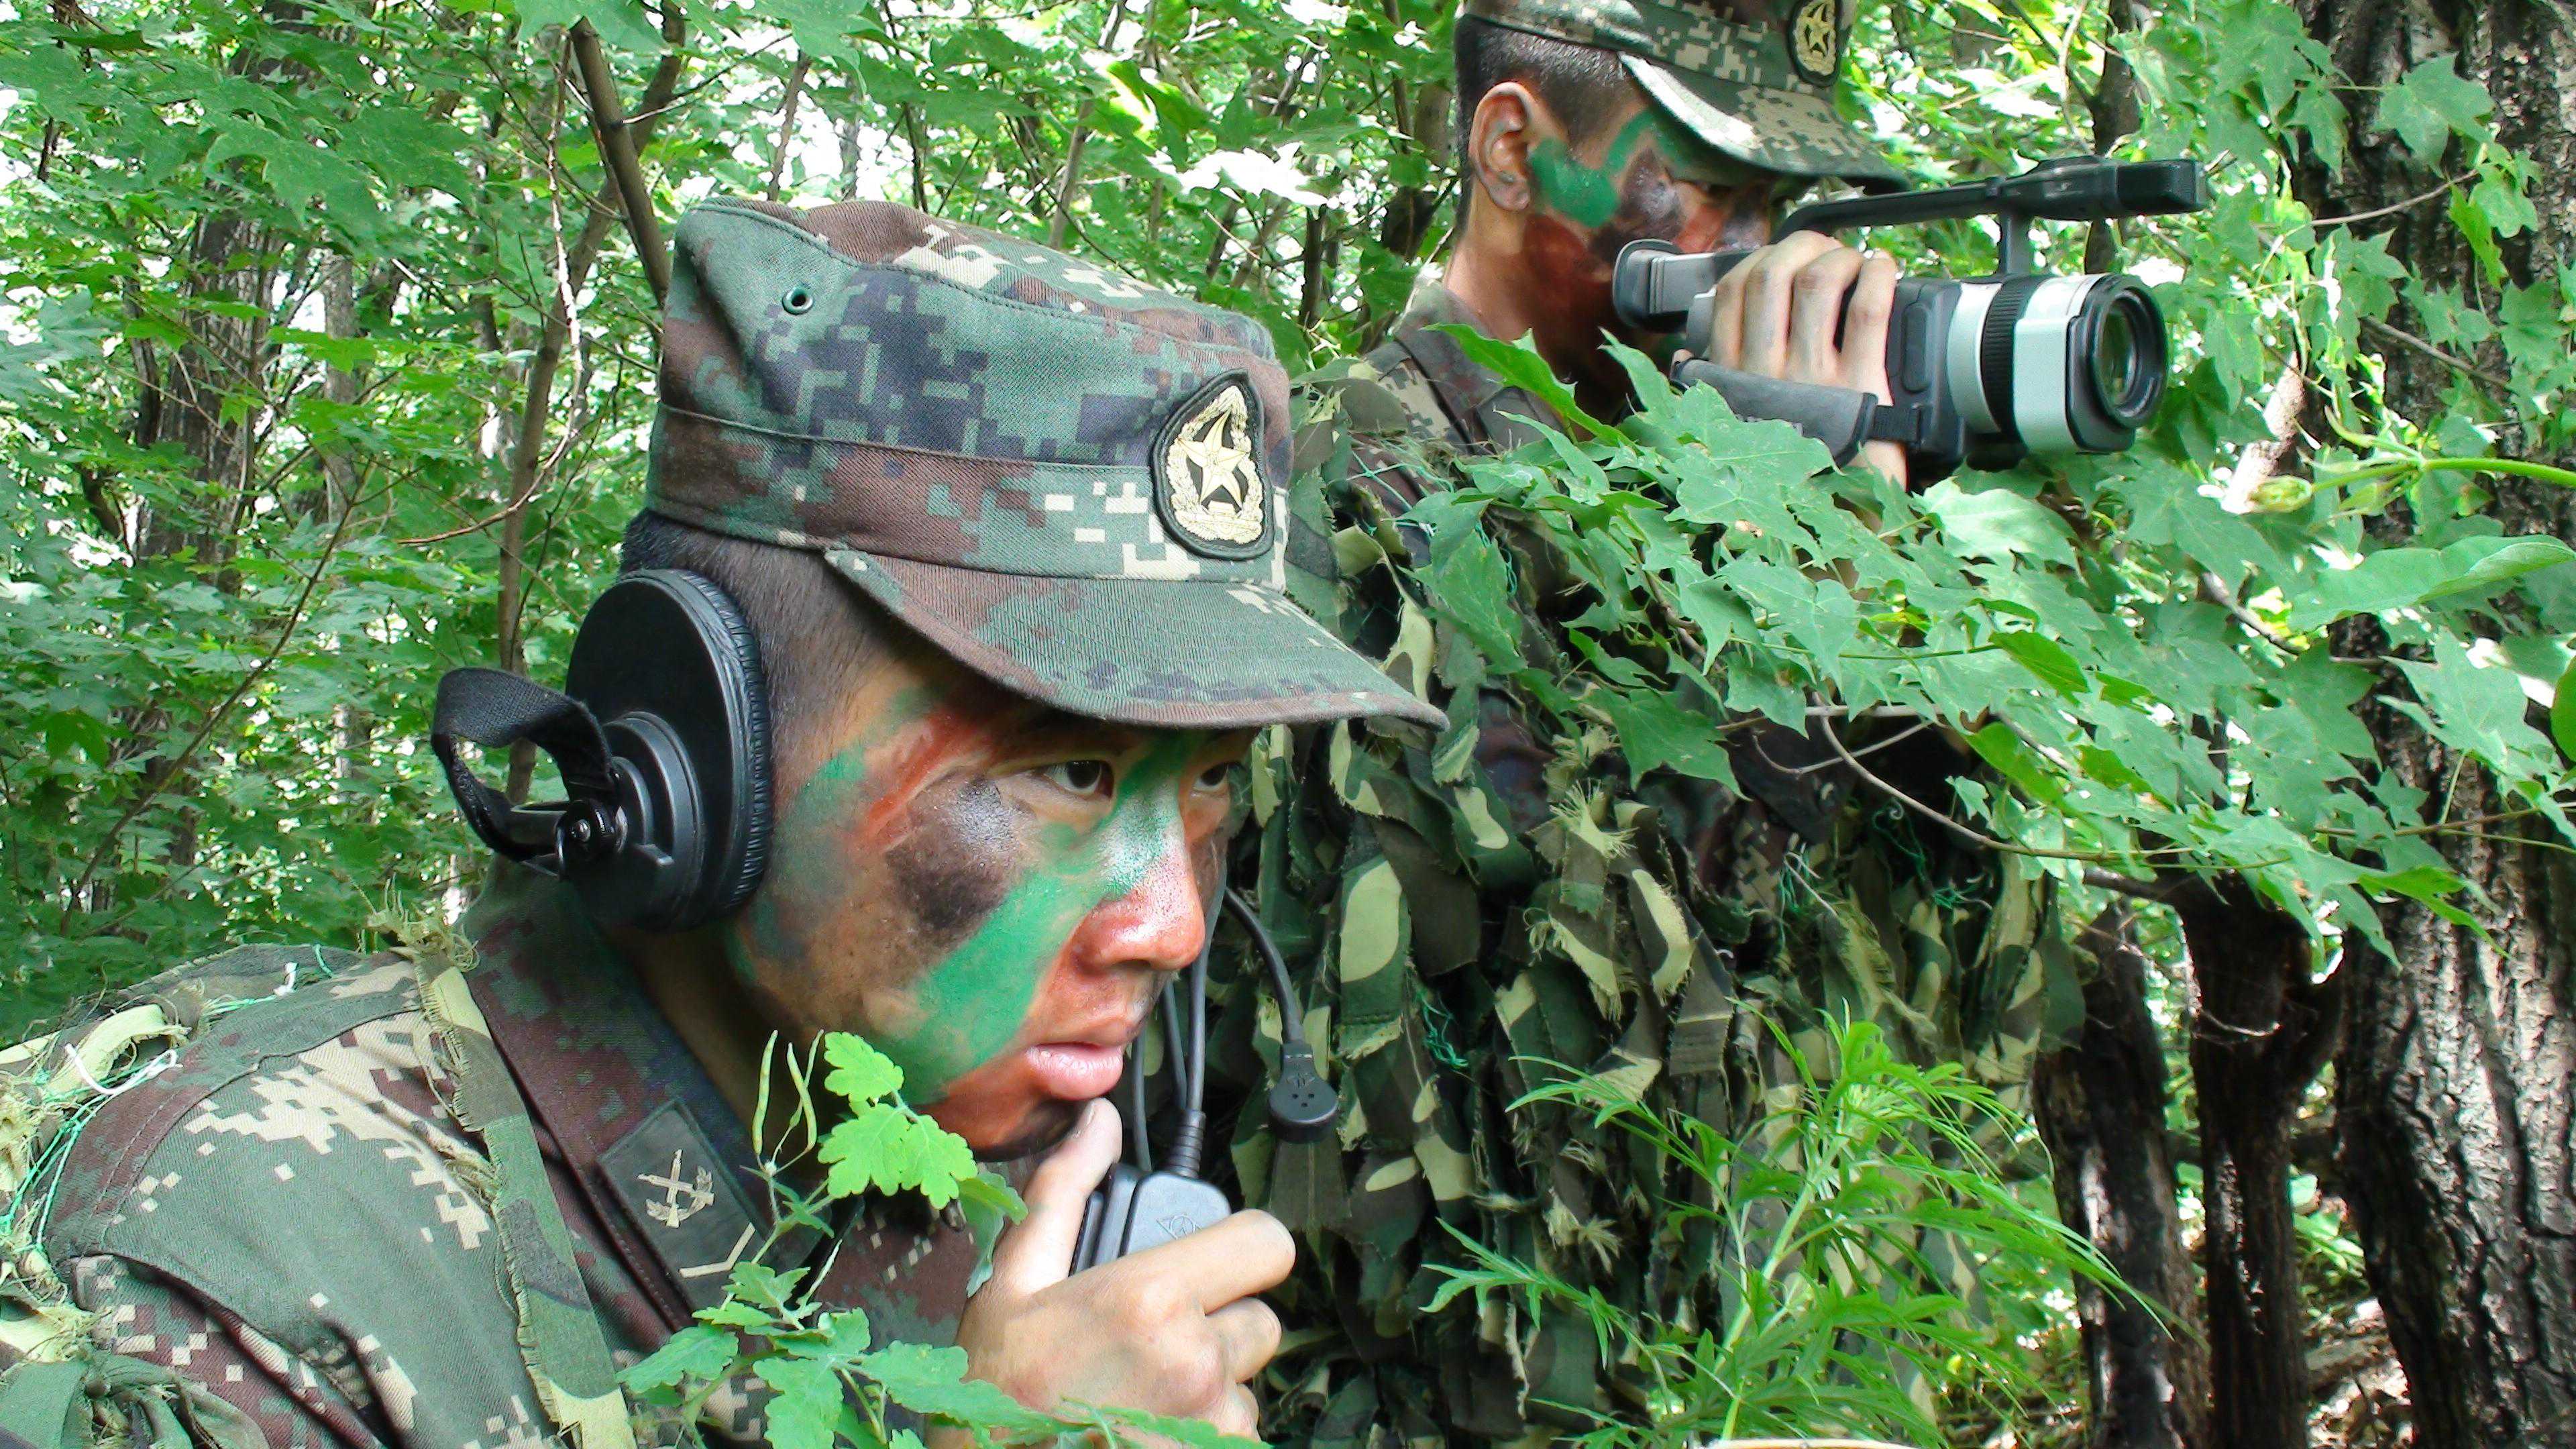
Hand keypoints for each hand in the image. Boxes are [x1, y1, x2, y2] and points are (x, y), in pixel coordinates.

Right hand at [951, 1100, 1288, 1438]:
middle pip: (1261, 1318)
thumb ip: (1065, 1190)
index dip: (1244, 1246)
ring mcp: (1213, 1421)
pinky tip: (1149, 1424)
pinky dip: (1205, 1426)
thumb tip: (1099, 1121)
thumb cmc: (998, 1391)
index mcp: (1152, 1298)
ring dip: (1212, 1381)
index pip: (1267, 1244)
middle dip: (1220, 1322)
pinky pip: (1237, 1431)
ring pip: (1247, 1378)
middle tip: (1156, 1338)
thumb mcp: (1014, 1280)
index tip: (1215, 1260)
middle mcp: (1196, 1361)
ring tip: (1144, 1388)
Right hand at [1702, 231, 1908, 485]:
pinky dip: (1875, 278)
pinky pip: (1866, 311)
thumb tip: (1686, 357)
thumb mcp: (1727, 439)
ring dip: (1838, 257)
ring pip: (1817, 283)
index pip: (1730, 295)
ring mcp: (1813, 379)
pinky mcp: (1861, 387)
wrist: (1830, 530)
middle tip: (1823, 249)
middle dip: (1799, 245)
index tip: (1781, 259)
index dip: (1757, 261)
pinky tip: (1882, 270)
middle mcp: (1765, 375)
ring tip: (1853, 261)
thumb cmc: (1784, 483)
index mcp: (1731, 383)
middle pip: (1772, 274)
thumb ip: (1709, 397)